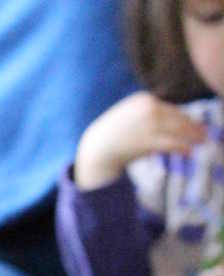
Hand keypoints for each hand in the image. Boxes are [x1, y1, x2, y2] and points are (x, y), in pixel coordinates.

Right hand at [75, 92, 205, 189]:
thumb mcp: (128, 114)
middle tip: (204, 134)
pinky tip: (188, 152)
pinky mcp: (149, 141)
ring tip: (201, 142)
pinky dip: (182, 148)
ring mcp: (150, 125)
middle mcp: (149, 109)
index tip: (193, 124)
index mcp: (143, 99)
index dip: (184, 117)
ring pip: (178, 130)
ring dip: (192, 137)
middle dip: (193, 126)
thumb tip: (167, 119)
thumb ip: (146, 112)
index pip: (170, 108)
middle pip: (178, 117)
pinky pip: (171, 144)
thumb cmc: (110, 134)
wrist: (96, 148)